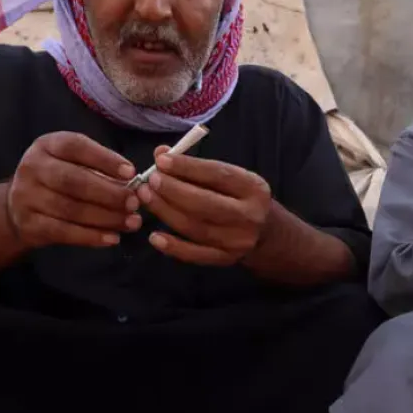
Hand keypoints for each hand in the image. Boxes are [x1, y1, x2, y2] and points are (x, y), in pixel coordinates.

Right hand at [6, 131, 139, 247]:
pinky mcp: (28, 224)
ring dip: (106, 218)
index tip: (131, 172)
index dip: (105, 159)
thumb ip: (100, 169)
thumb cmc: (58, 179)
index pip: (76, 147)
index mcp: (48, 145)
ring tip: (132, 222)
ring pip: (71, 209)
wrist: (18, 207)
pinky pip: (63, 232)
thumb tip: (134, 185)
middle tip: (134, 202)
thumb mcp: (72, 162)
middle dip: (108, 193)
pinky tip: (112, 238)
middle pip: (73, 180)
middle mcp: (32, 168)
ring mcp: (26, 197)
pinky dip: (91, 237)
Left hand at [136, 145, 272, 265]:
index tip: (161, 160)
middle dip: (173, 190)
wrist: (266, 233)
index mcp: (253, 188)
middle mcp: (249, 215)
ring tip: (146, 197)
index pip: (218, 174)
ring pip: (195, 227)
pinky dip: (173, 247)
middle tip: (150, 180)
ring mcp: (237, 240)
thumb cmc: (241, 198)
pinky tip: (154, 237)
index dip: (188, 167)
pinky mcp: (226, 258)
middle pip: (205, 203)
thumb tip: (161, 154)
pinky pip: (195, 254)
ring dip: (166, 212)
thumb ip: (197, 166)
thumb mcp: (230, 178)